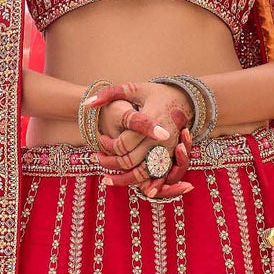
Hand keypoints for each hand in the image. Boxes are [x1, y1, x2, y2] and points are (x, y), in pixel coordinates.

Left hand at [89, 80, 195, 198]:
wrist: (186, 102)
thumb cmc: (157, 94)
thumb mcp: (134, 88)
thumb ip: (109, 93)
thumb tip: (87, 104)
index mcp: (152, 121)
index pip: (124, 143)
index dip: (108, 145)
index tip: (100, 139)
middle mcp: (161, 139)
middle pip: (130, 161)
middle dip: (110, 162)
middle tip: (97, 157)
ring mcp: (167, 151)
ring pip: (141, 174)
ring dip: (122, 179)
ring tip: (105, 179)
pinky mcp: (171, 159)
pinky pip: (153, 177)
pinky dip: (140, 184)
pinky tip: (125, 182)